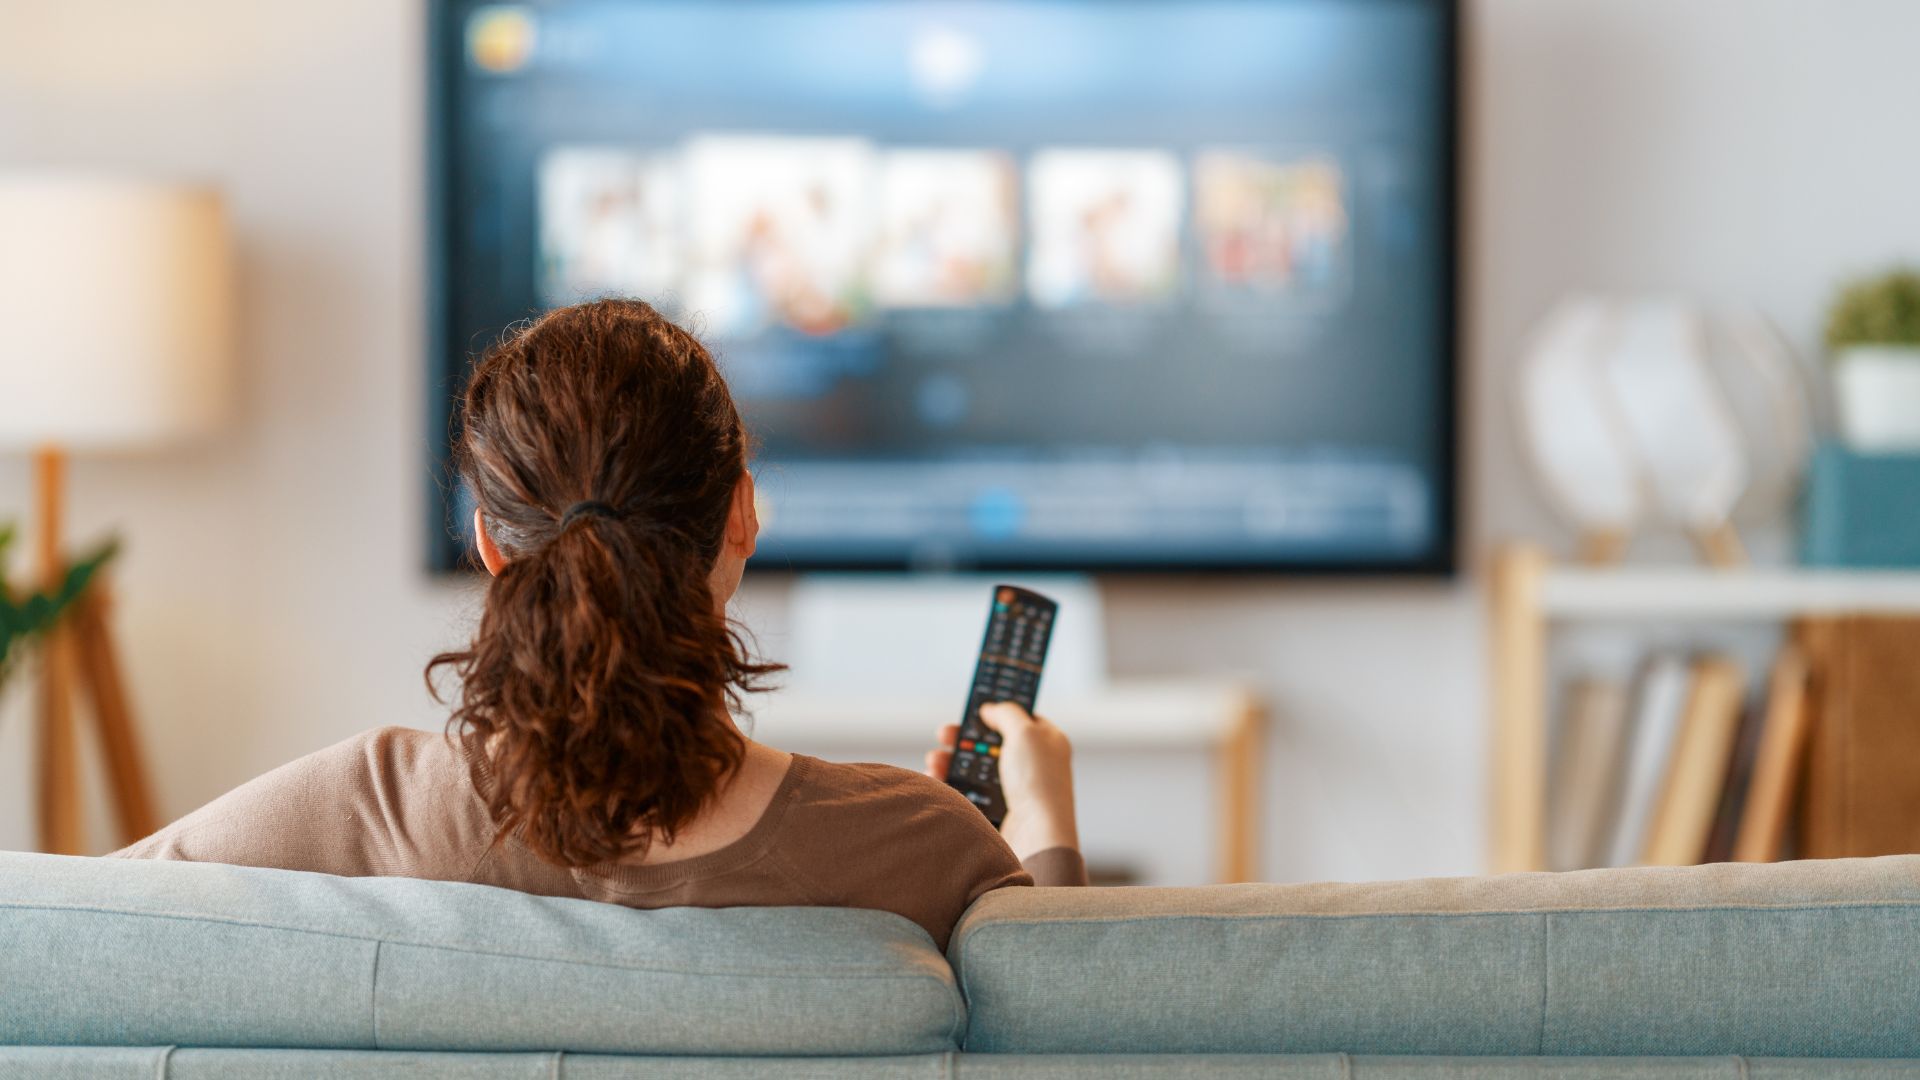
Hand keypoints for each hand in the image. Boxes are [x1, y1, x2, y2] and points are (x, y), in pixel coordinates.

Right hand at [925, 702, 1078, 860]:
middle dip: (964, 738)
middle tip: (944, 734)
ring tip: (934, 760)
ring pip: (977, 769)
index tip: (975, 710)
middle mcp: (1034, 765)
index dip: (997, 713)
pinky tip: (937, 779)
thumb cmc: (1038, 782)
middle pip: (992, 744)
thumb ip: (1006, 713)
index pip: (1022, 720)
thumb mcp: (1025, 732)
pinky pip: (971, 793)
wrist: (1037, 836)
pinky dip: (953, 784)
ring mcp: (1016, 789)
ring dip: (952, 761)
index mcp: (1047, 742)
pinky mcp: (1000, 811)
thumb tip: (991, 708)